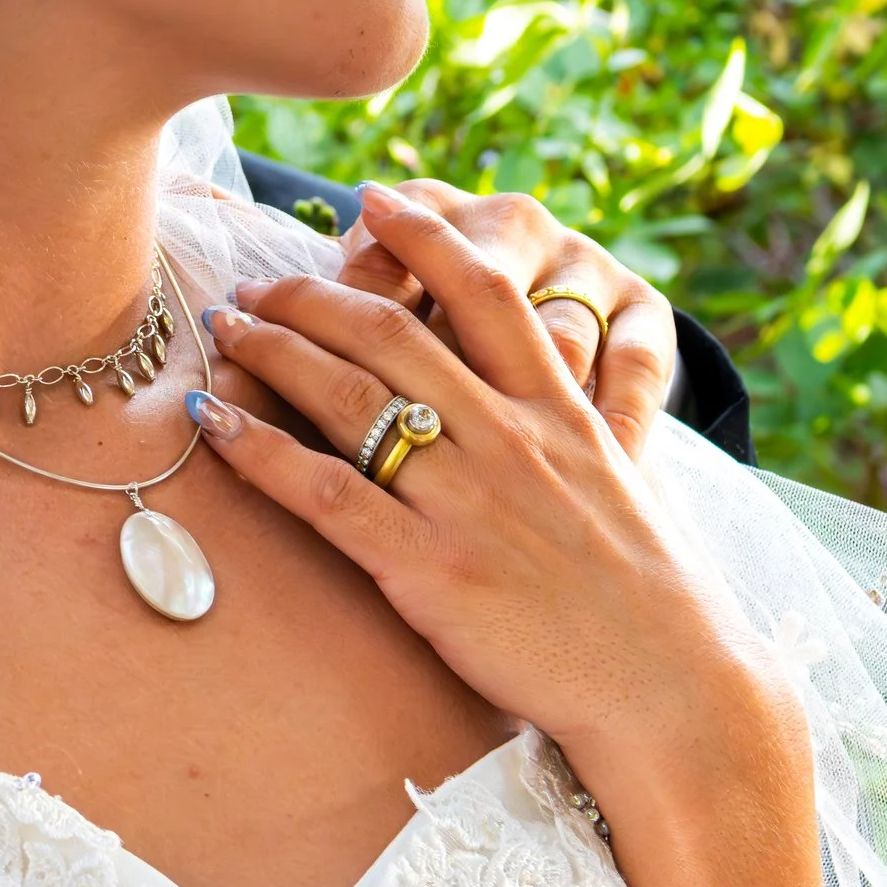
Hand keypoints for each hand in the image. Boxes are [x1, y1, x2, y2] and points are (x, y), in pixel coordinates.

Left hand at [189, 181, 847, 886]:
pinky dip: (259, 450)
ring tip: (226, 327)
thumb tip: (524, 394)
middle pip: (392, 329)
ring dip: (271, 348)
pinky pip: (325, 492)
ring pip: (347, 392)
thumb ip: (568, 427)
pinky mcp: (429, 570)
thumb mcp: (619, 482)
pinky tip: (214, 422)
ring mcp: (467, 501)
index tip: (376, 198)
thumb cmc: (649, 598)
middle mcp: (510, 438)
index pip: (486, 289)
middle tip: (260, 282)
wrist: (673, 688)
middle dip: (311, 292)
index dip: (426, 233)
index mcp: (560, 410)